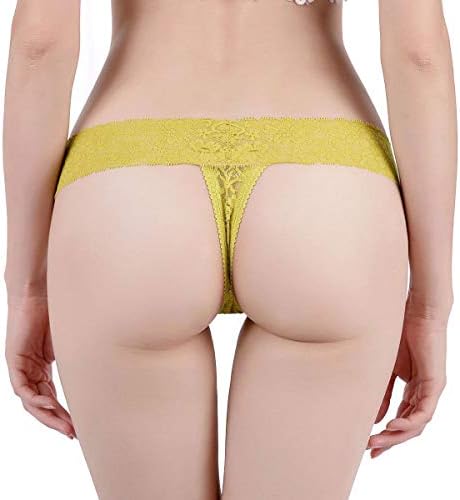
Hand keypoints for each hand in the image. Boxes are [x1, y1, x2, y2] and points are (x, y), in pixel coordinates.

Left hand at [5, 294, 75, 438]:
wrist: (41, 293)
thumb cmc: (58, 311)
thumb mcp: (72, 341)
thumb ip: (77, 357)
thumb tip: (103, 364)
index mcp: (43, 367)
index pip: (51, 397)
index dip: (63, 413)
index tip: (76, 426)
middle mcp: (31, 370)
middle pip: (41, 404)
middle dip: (57, 420)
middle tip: (73, 433)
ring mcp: (22, 367)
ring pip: (31, 401)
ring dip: (48, 416)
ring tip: (65, 426)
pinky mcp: (16, 361)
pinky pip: (22, 388)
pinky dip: (35, 399)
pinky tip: (49, 405)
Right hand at [367, 290, 448, 457]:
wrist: (417, 311)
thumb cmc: (400, 333)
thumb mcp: (385, 368)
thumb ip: (382, 392)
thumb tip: (377, 417)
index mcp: (412, 389)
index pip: (400, 419)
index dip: (386, 434)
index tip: (368, 445)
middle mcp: (423, 393)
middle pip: (408, 426)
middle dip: (389, 441)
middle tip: (371, 450)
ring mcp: (431, 390)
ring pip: (417, 424)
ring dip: (397, 436)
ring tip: (377, 441)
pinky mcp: (435, 383)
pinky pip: (424, 411)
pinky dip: (408, 421)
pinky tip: (392, 426)